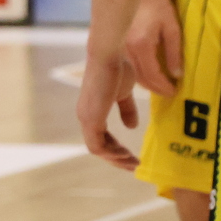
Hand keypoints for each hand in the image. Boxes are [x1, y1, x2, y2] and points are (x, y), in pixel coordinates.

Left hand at [77, 50, 140, 170]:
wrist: (110, 55)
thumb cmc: (117, 68)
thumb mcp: (124, 94)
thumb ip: (127, 110)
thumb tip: (132, 127)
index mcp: (92, 111)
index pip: (101, 138)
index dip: (116, 150)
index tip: (133, 156)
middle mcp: (86, 116)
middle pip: (99, 148)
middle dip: (118, 159)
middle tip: (135, 166)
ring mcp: (86, 118)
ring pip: (98, 150)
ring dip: (117, 159)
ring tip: (134, 163)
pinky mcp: (91, 119)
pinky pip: (98, 146)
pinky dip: (112, 155)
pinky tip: (126, 156)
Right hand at [124, 0, 181, 97]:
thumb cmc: (158, 4)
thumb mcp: (172, 27)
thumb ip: (175, 52)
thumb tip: (177, 74)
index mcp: (141, 45)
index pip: (153, 75)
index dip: (165, 86)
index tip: (175, 91)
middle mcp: (126, 49)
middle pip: (141, 78)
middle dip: (156, 88)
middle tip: (170, 90)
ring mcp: (120, 47)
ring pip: (133, 73)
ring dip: (147, 82)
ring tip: (161, 84)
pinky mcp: (117, 43)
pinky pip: (128, 65)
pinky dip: (139, 73)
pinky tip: (148, 73)